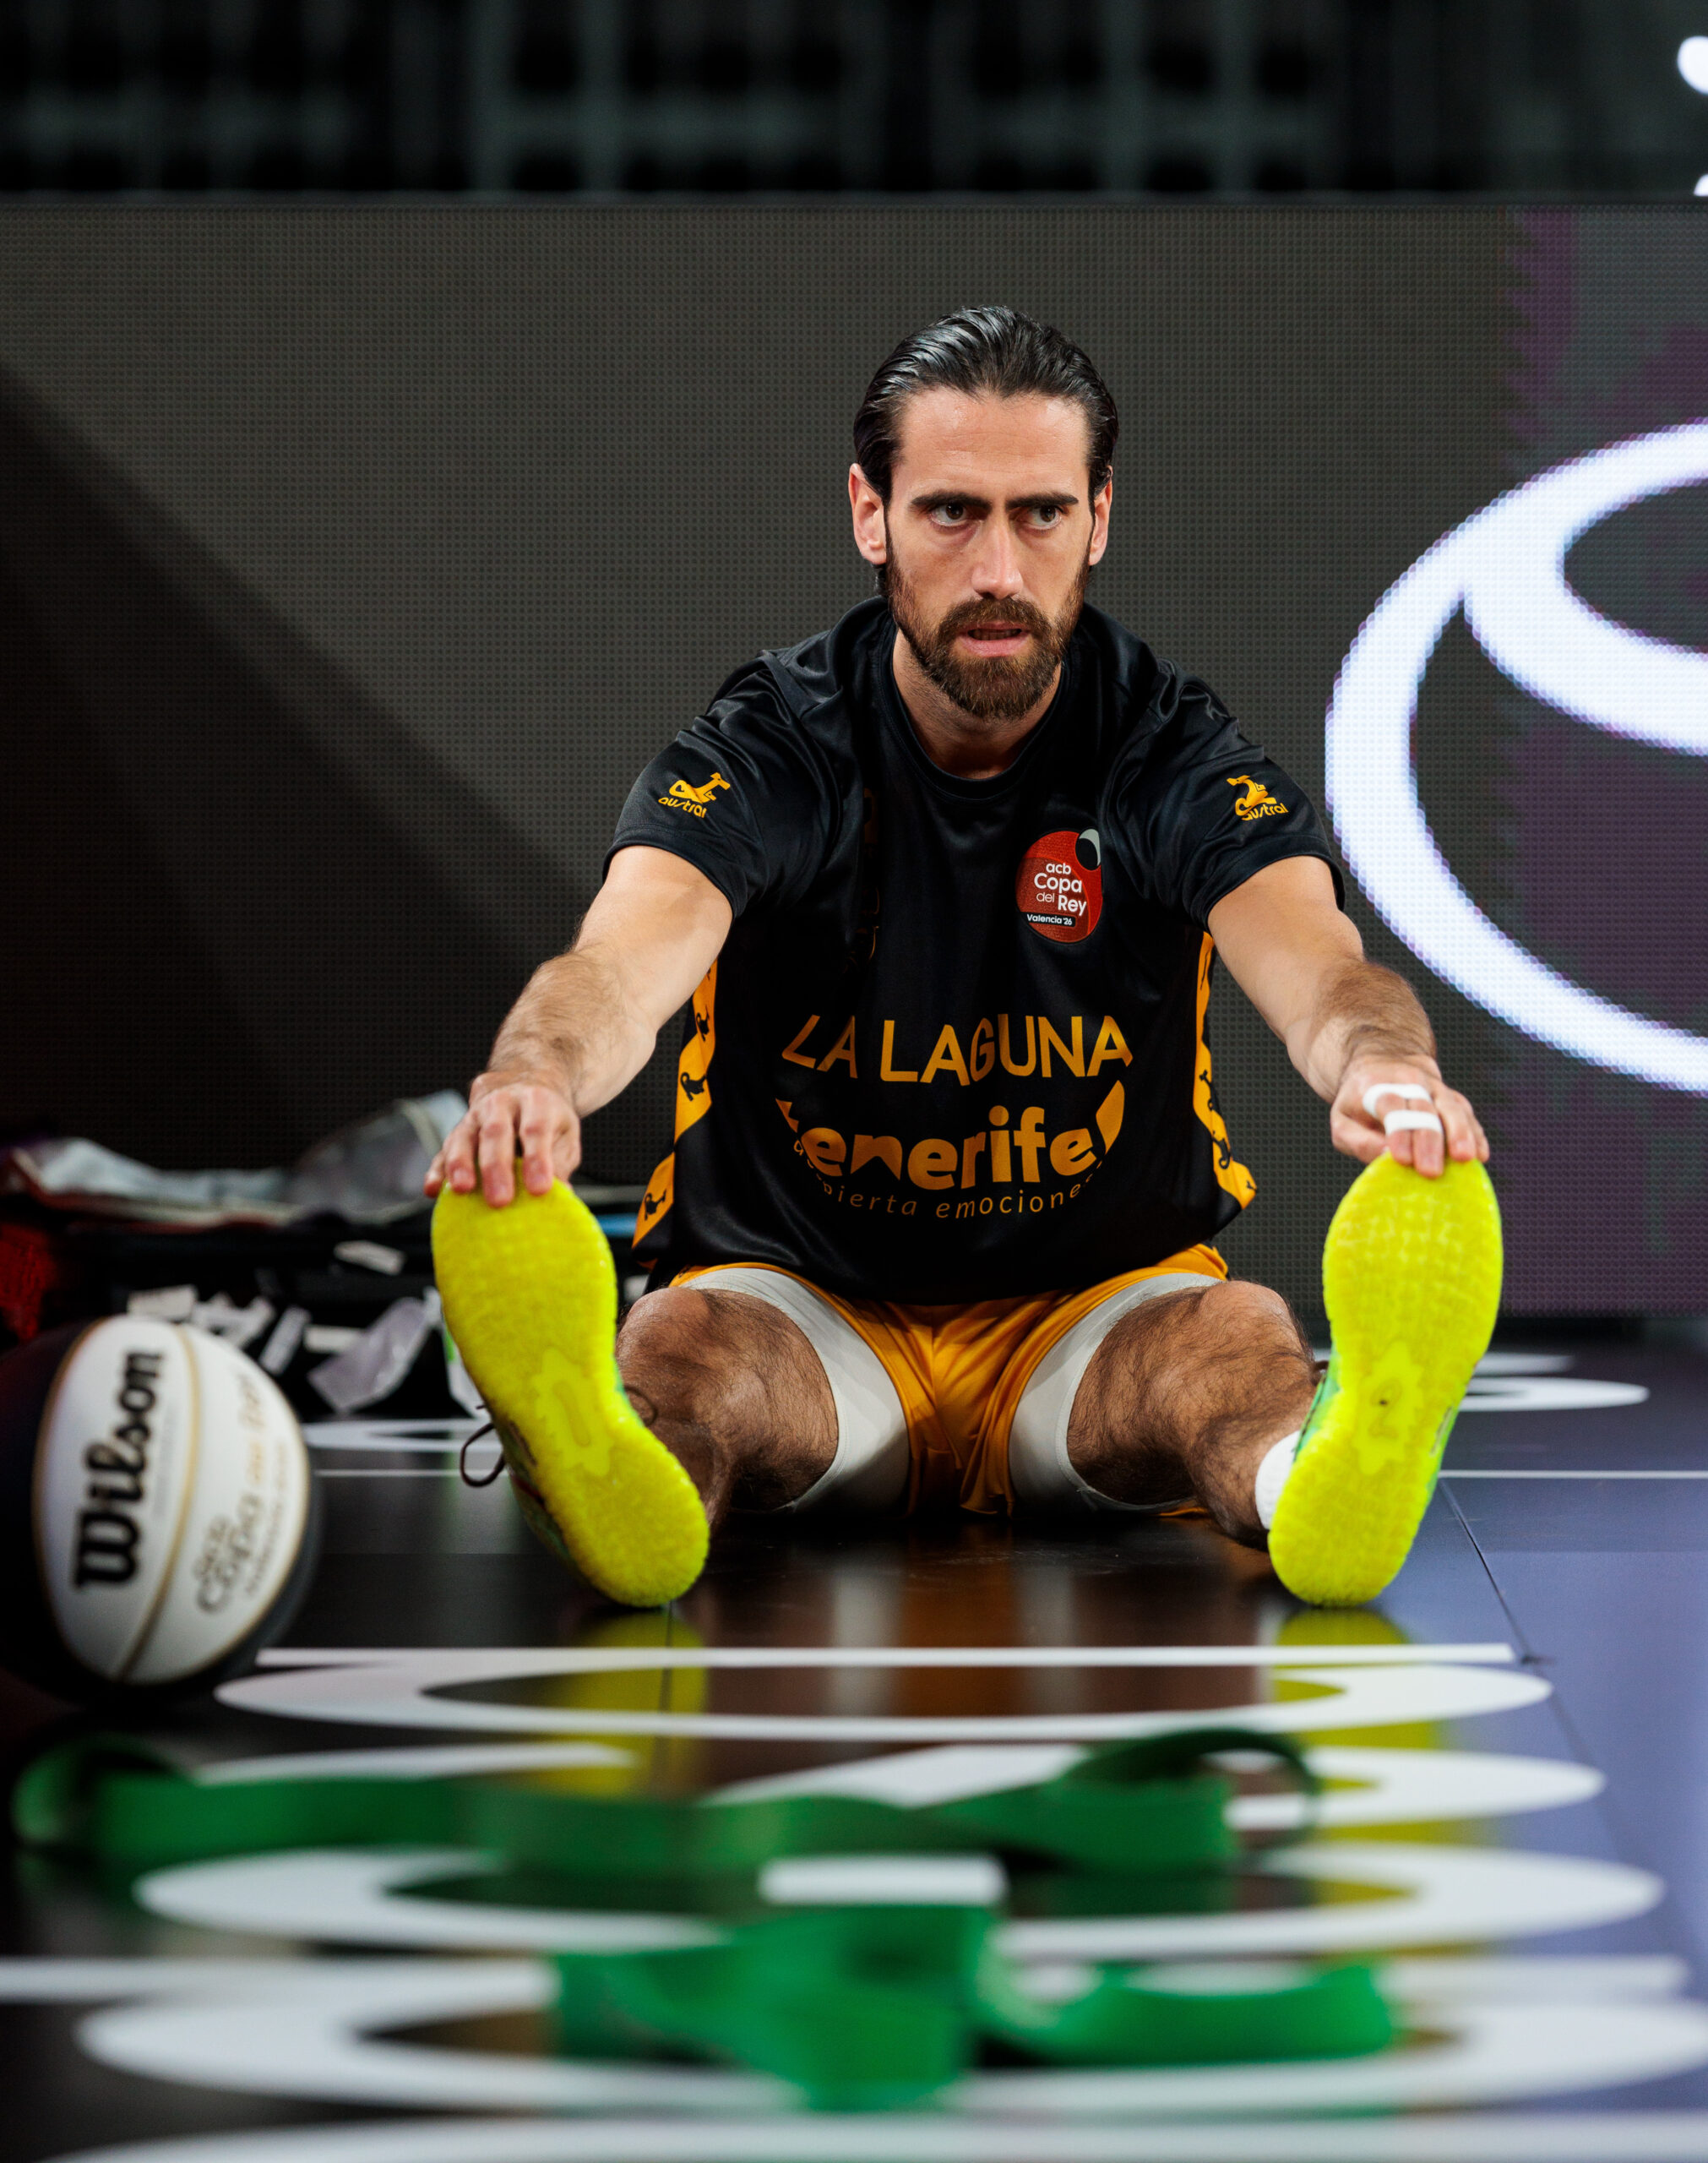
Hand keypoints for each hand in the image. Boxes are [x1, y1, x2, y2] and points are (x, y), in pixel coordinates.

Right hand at [424, 1073, 581, 1205]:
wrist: (522, 1084)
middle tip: (500, 1200)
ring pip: (464, 1137)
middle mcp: (502, 1103)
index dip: (537, 1160)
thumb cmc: (548, 1119)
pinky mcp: (457, 1131)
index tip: (540, 1190)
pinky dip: (437, 1170)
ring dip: (460, 1164)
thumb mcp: (565, 1133)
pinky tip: (432, 1190)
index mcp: (535, 1101)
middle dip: (496, 1167)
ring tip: (462, 1189)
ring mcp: (475, 1116)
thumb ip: (561, 1162)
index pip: (535, 1129)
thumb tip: (562, 1196)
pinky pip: (443, 1150)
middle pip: (496, 1132)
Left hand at [1331, 1058, 1487, 1178]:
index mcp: (1377, 1086)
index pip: (1390, 1106)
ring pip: (1451, 1107)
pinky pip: (1467, 1112)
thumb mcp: (1342, 1121)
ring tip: (1466, 1158)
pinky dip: (1475, 1132)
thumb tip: (1386, 1158)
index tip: (1401, 1158)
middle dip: (1428, 1141)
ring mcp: (1434, 1088)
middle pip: (1423, 1109)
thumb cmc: (1358, 1104)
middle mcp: (1410, 1082)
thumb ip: (1357, 1141)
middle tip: (1431, 1171)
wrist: (1381, 1065)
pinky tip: (1481, 1154)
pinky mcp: (1451, 1097)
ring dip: (1459, 1133)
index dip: (1397, 1131)